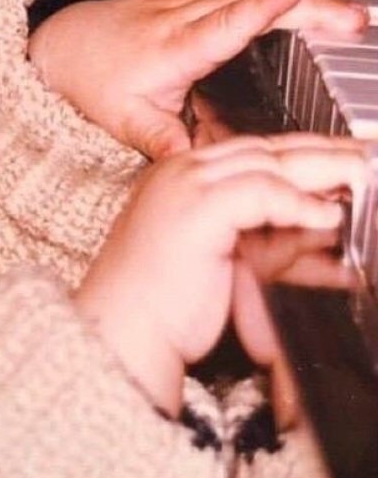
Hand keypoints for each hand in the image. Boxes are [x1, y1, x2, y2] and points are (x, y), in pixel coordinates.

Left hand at [28, 0, 366, 159]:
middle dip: (305, 5)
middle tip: (353, 21)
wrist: (66, 45)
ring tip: (347, 15)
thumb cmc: (95, 82)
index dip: (257, 10)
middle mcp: (180, 16)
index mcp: (170, 49)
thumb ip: (161, 142)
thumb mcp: (124, 121)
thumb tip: (191, 166)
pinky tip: (309, 1)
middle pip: (249, 0)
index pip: (219, 25)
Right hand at [72, 134, 365, 415]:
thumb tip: (316, 222)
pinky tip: (327, 216)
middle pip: (265, 149)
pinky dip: (299, 203)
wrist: (123, 329)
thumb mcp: (217, 256)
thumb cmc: (160, 305)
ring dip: (324, 170)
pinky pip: (263, 192)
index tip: (341, 158)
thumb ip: (255, 232)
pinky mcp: (196, 208)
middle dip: (322, 150)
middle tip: (364, 154)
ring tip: (362, 176)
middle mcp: (179, 173)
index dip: (301, 153)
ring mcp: (185, 186)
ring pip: (269, 164)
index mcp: (177, 178)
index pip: (251, 153)